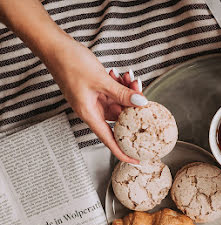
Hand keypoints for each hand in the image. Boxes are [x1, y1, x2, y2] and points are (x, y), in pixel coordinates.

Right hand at [0, 0, 145, 162]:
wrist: (55, 46)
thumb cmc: (70, 63)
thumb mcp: (101, 80)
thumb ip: (122, 93)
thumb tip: (141, 103)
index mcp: (89, 114)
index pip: (109, 140)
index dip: (123, 152)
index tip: (137, 160)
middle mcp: (92, 109)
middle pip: (119, 118)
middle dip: (132, 107)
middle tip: (141, 93)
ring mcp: (94, 99)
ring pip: (119, 103)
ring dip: (128, 92)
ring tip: (132, 79)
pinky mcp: (96, 90)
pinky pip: (114, 92)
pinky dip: (121, 85)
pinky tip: (123, 75)